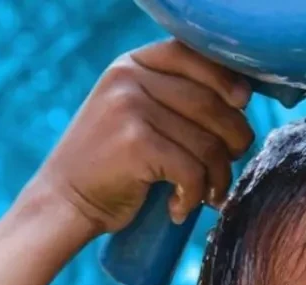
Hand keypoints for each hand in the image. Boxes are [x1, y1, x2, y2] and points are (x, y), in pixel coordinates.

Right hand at [23, 39, 254, 237]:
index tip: (242, 103)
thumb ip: (171, 95)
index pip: (194, 55)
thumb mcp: (133, 113)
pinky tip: (180, 209)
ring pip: (207, 143)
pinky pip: (193, 170)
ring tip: (209, 195)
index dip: (227, 79)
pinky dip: (195, 197)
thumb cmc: (109, 166)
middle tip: (227, 166)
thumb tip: (242, 95)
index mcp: (131, 64)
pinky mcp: (135, 144)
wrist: (62, 203)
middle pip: (212, 104)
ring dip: (219, 177)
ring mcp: (130, 108)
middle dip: (233, 141)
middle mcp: (129, 79)